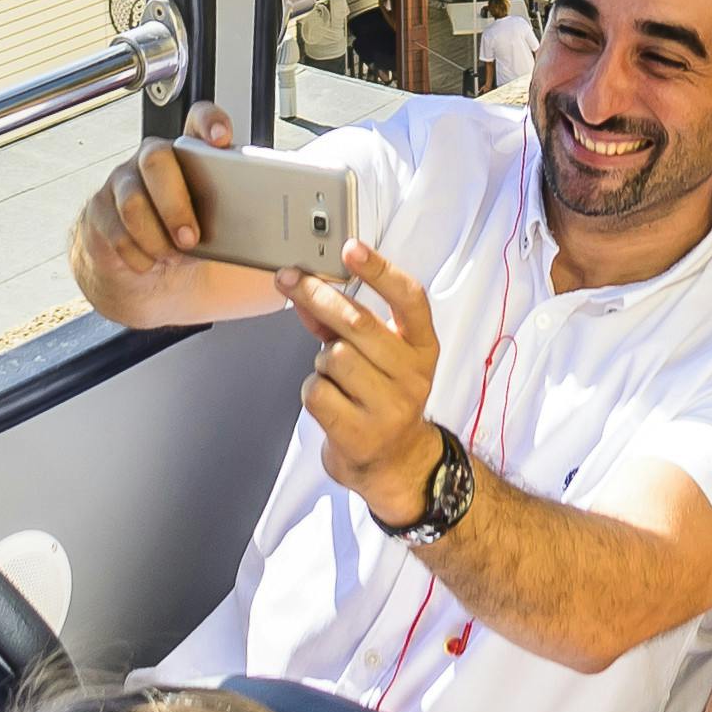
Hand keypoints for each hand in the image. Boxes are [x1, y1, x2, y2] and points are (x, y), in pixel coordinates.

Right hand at [72, 107, 243, 304]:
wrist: (153, 281)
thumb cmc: (191, 245)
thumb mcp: (223, 230)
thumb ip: (243, 217)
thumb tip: (276, 222)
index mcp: (190, 155)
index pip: (198, 119)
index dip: (209, 122)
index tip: (221, 140)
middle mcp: (153, 161)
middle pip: (157, 158)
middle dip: (175, 203)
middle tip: (190, 238)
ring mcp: (122, 183)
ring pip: (132, 201)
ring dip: (156, 238)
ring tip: (172, 257)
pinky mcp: (99, 212)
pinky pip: (115, 231)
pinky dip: (138, 255)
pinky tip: (150, 262)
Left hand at [287, 243, 445, 524]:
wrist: (396, 464)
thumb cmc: (382, 396)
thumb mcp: (378, 357)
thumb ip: (344, 323)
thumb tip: (304, 287)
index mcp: (423, 347)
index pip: (410, 299)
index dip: (380, 270)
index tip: (351, 248)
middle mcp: (413, 375)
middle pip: (358, 323)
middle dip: (318, 297)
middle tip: (289, 279)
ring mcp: (390, 407)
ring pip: (333, 358)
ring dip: (322, 362)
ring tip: (336, 378)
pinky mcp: (361, 434)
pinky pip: (317, 392)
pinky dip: (314, 391)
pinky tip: (330, 401)